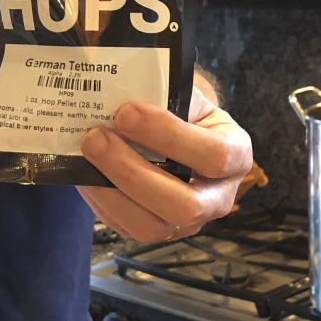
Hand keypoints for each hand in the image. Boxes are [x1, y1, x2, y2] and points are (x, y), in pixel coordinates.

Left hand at [79, 85, 252, 241]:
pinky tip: (83, 171)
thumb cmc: (184, 110)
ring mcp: (189, 222)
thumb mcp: (186, 94)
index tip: (126, 111)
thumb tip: (116, 90)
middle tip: (95, 138)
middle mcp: (219, 197)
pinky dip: (100, 199)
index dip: (168, 136)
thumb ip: (164, 93)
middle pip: (185, 205)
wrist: (181, 130)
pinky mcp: (157, 230)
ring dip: (111, 190)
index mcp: (237, 155)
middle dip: (133, 173)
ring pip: (151, 226)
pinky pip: (126, 226)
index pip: (214, 155)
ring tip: (86, 152)